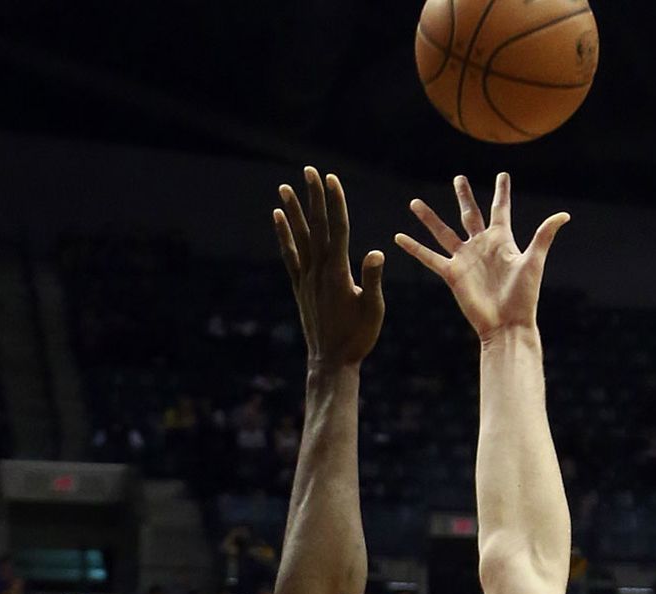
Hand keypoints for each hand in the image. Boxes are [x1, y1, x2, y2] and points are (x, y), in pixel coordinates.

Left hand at [273, 167, 384, 365]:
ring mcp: (306, 278)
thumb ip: (373, 281)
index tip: (331, 178)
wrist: (331, 362)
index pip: (337, 229)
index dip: (335, 202)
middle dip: (313, 197)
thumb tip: (376, 253)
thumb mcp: (373, 310)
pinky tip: (279, 219)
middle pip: (316, 226)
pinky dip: (284, 236)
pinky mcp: (300, 287)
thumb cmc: (357, 338)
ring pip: (299, 237)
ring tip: (284, 187)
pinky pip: (290, 255)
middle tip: (308, 170)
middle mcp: (319, 271)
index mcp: (338, 273)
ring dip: (293, 211)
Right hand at [395, 173, 568, 342]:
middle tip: (458, 178)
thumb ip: (544, 236)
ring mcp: (465, 259)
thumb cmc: (524, 296)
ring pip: (443, 232)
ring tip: (415, 202)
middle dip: (464, 196)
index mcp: (502, 240)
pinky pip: (429, 257)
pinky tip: (399, 237)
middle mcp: (481, 246)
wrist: (507, 324)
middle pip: (470, 214)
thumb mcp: (534, 262)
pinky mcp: (452, 274)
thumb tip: (564, 214)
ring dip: (429, 218)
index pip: (500, 209)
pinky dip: (414, 248)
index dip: (502, 192)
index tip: (502, 175)